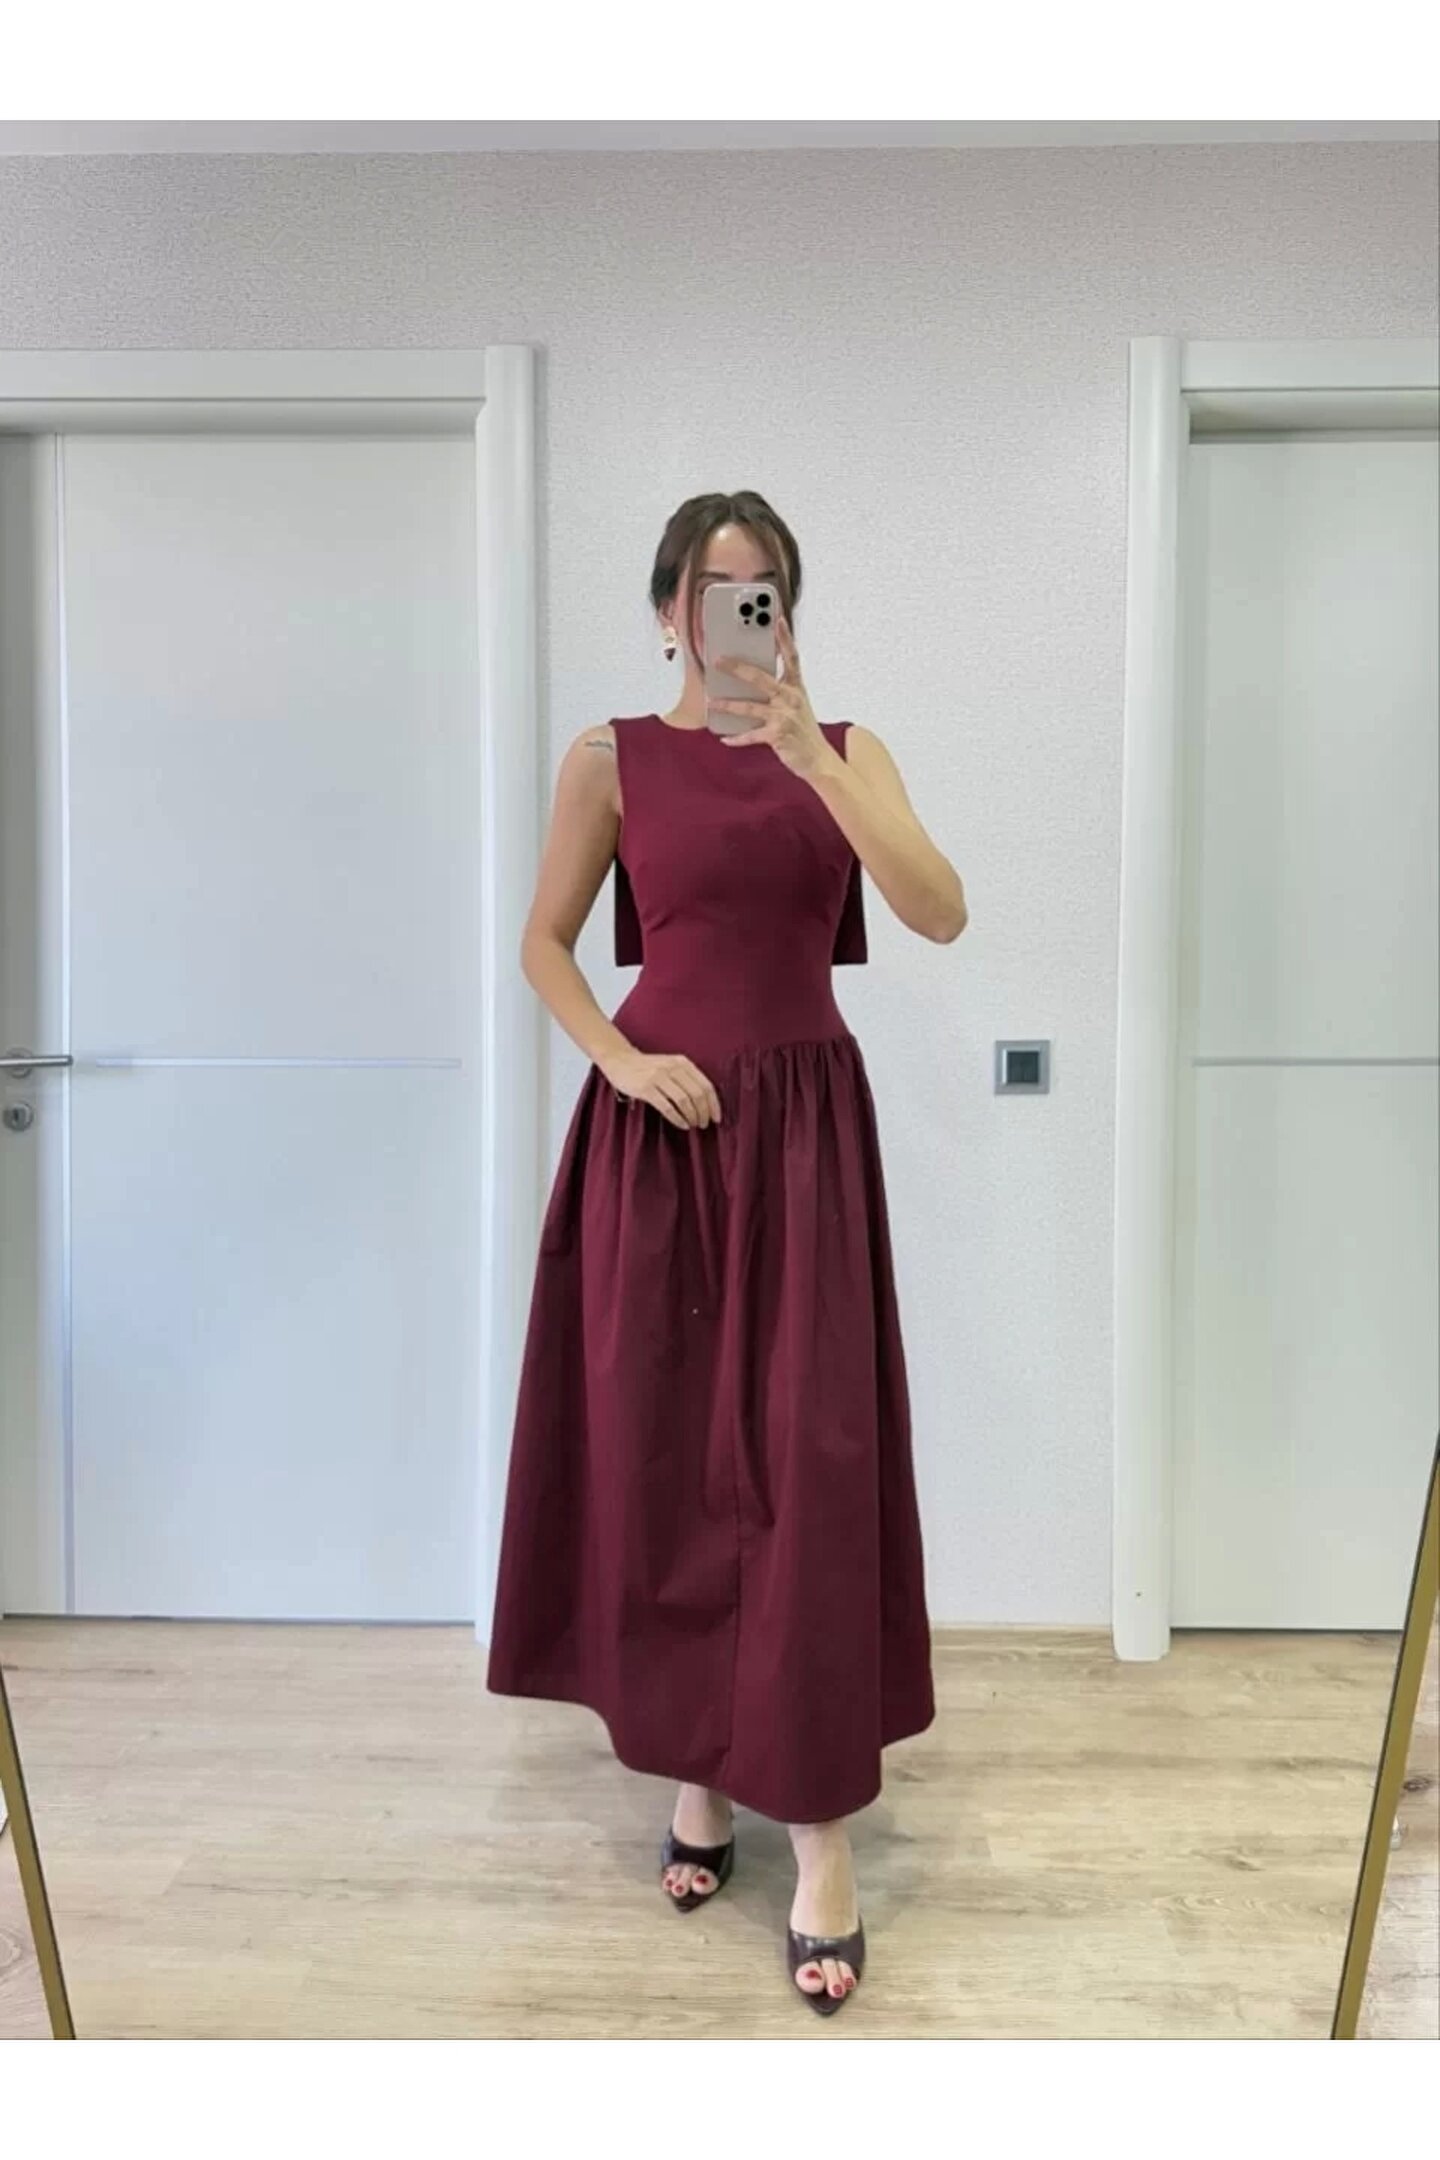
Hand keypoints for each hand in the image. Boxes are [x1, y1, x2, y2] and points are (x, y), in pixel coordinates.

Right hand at [600, 1047, 722, 1129]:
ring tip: (693, 1125)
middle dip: (704, 1113)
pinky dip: (677, 1118)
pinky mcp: (646, 1088)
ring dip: (692, 1116)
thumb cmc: (649, 1067)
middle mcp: (673, 1068)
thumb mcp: (671, 1065)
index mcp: (682, 1063)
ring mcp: (659, 1077)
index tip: (716, 1118)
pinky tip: (682, 1124)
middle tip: (704, 1124)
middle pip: (697, 1094)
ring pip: (684, 1101)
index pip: (706, 1085)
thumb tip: (706, 1102)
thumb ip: (687, 1078)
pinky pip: (667, 1107)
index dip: (714, 1104)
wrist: (621, 1060)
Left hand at [708, 617, 831, 779]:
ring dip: (727, 705)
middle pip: (761, 678)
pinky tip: (724, 738)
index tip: (777, 619)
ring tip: (711, 702)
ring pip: (749, 707)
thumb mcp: (796, 705)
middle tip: (718, 660)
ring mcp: (784, 717)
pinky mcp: (777, 735)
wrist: (818, 759)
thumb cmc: (803, 730)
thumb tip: (751, 680)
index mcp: (796, 687)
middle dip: (737, 668)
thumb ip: (779, 690)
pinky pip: (751, 735)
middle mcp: (791, 698)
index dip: (785, 638)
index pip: (792, 657)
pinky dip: (736, 738)